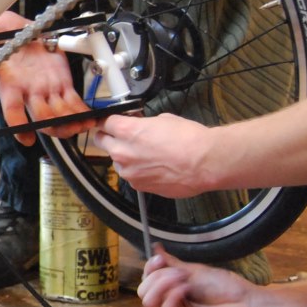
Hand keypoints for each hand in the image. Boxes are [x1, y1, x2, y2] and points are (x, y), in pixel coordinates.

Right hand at [0, 12, 95, 145]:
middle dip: (55, 125)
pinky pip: (73, 102)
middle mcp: (29, 92)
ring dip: (71, 122)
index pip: (12, 109)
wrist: (18, 36)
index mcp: (11, 83)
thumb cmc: (3, 38)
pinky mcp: (62, 83)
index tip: (26, 139)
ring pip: (59, 113)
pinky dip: (81, 112)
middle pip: (42, 116)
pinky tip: (89, 118)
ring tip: (83, 126)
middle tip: (68, 128)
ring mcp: (46, 90)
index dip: (18, 124)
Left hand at [91, 113, 214, 196]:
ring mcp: (129, 172)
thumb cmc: (189, 139)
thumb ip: (142, 123)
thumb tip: (138, 125)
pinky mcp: (138, 186)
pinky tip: (154, 167)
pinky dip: (137, 171)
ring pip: (116, 160)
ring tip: (146, 154)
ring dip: (125, 156)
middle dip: (110, 137)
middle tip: (121, 135)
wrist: (205, 163)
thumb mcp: (163, 119)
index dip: (111, 121)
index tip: (113, 122)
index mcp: (127, 131)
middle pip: (101, 141)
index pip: (105, 122)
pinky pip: (131, 175)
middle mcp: (122, 152)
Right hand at [137, 246, 263, 306]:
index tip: (159, 258)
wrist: (251, 306)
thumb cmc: (230, 290)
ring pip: (149, 302)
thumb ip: (172, 264)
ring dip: (163, 284)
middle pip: (144, 292)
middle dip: (157, 276)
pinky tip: (187, 289)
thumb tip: (156, 249)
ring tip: (184, 280)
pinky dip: (173, 295)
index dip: (149, 269)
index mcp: (174, 294)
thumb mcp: (195, 271)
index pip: (148, 282)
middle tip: (179, 272)